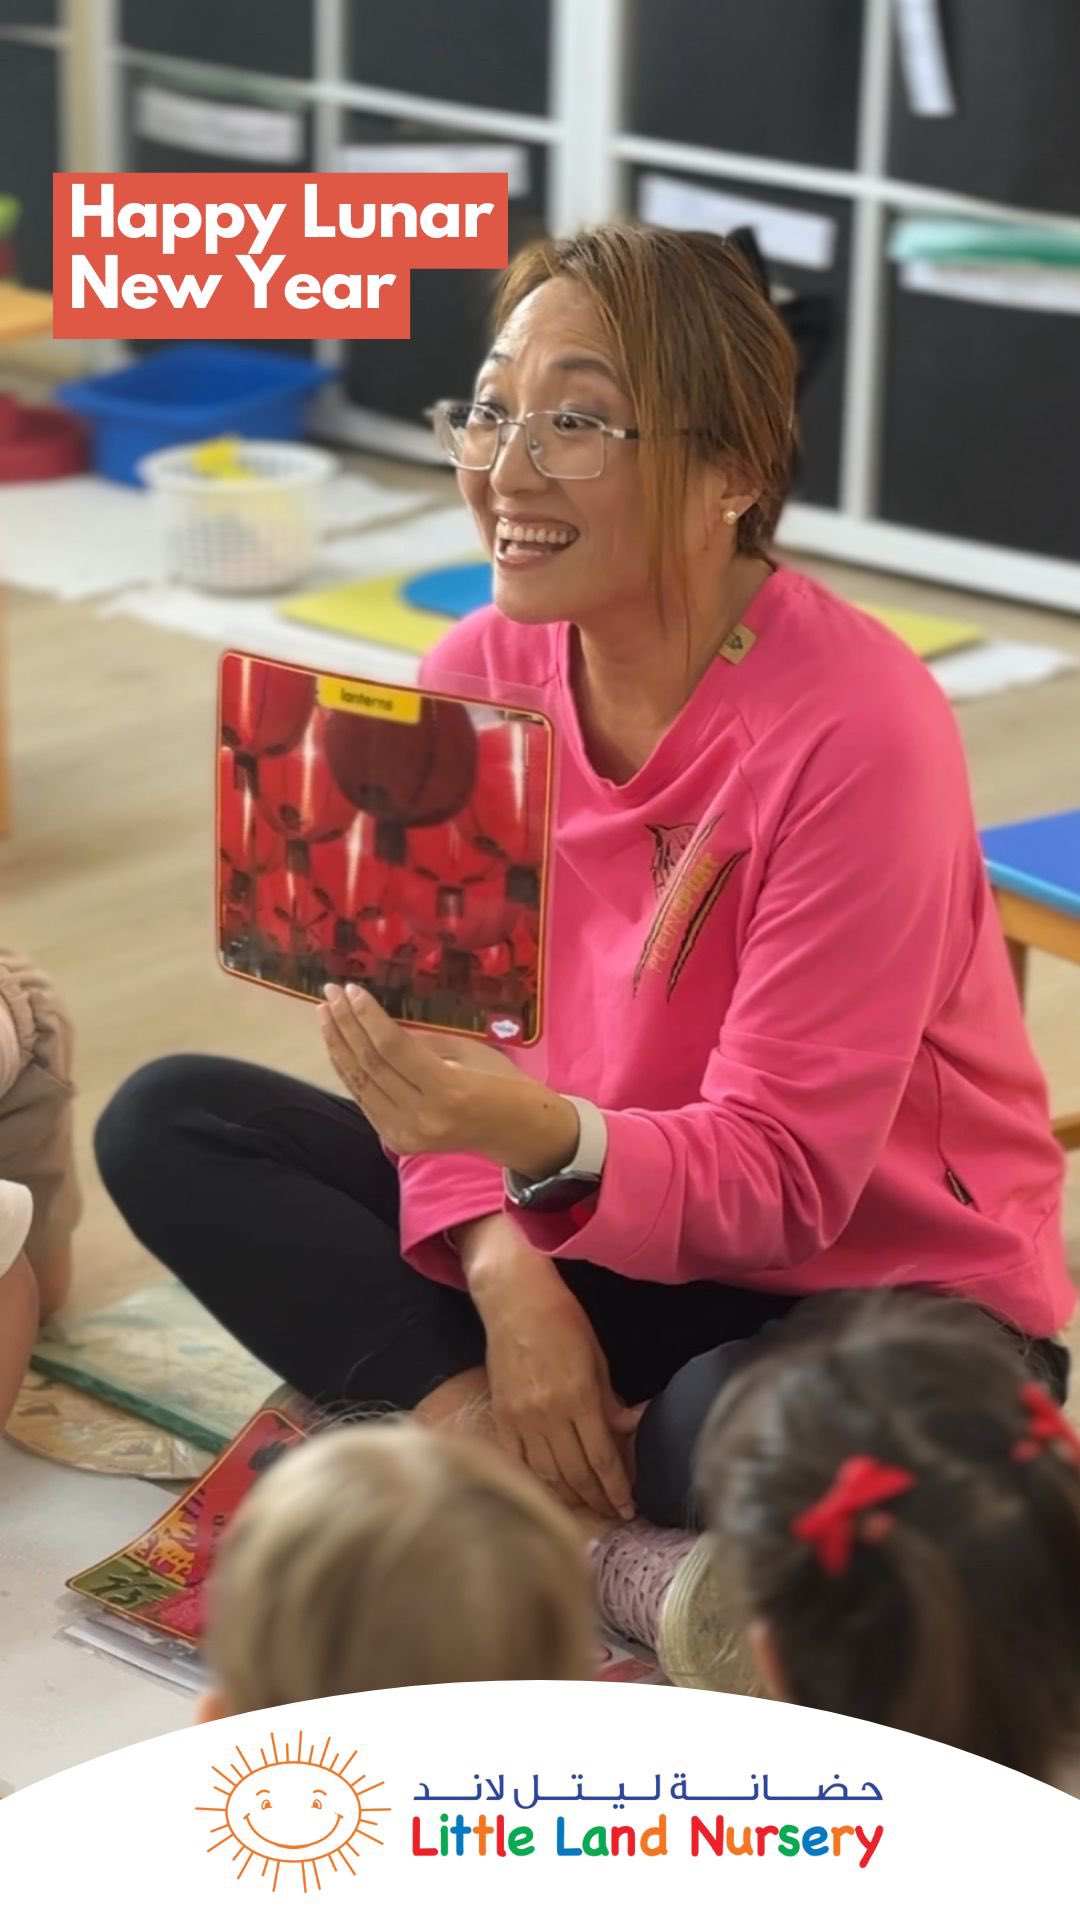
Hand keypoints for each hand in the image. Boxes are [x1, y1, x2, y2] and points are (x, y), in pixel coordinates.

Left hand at [319, 984, 578, 1173]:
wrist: (518, 1134)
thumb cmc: (503, 1083)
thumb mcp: (470, 1052)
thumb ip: (422, 1043)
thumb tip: (379, 1024)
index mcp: (448, 1091)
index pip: (393, 1048)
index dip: (367, 1017)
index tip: (351, 989)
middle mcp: (421, 1117)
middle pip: (370, 1064)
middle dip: (346, 1025)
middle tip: (330, 993)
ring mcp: (406, 1134)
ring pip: (360, 1084)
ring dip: (338, 1047)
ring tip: (325, 1015)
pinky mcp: (397, 1142)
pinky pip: (364, 1100)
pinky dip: (348, 1071)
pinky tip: (339, 1047)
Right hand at [461, 1214, 637, 1521]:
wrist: (514, 1301)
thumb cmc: (563, 1320)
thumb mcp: (597, 1357)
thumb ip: (609, 1400)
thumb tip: (626, 1431)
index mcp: (579, 1398)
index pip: (602, 1458)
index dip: (617, 1488)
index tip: (628, 1508)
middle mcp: (549, 1415)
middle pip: (577, 1473)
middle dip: (598, 1499)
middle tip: (612, 1514)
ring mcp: (521, 1419)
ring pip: (548, 1473)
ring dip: (571, 1496)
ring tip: (587, 1508)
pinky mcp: (501, 1417)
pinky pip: (520, 1461)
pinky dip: (538, 1480)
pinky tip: (552, 1491)